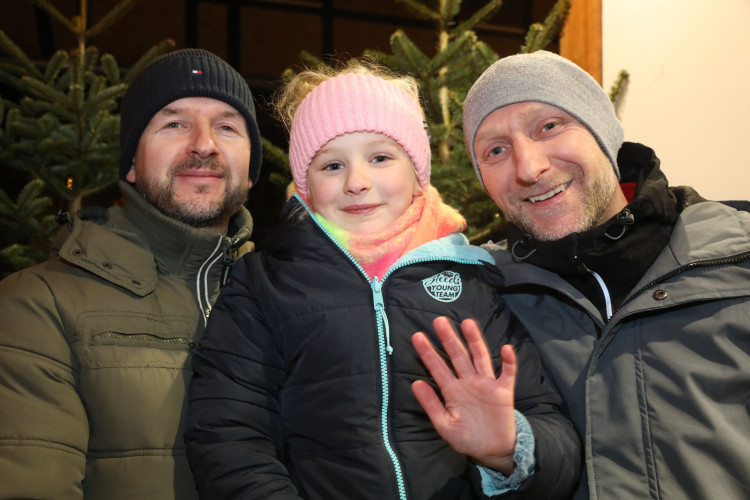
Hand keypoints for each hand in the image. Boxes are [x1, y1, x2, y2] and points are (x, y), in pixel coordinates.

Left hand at [411, 316, 517, 474]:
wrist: (492, 452)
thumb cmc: (466, 438)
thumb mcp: (444, 424)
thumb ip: (431, 404)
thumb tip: (415, 383)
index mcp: (452, 390)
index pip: (438, 367)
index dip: (428, 353)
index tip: (417, 337)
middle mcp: (468, 382)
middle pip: (458, 356)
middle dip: (448, 339)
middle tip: (439, 321)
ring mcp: (486, 384)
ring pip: (480, 358)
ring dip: (475, 341)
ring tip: (467, 323)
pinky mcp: (503, 391)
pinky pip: (507, 374)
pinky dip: (509, 362)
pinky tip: (507, 349)